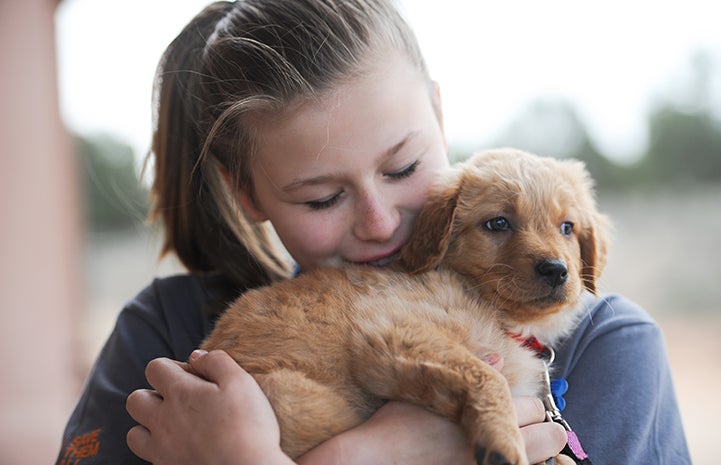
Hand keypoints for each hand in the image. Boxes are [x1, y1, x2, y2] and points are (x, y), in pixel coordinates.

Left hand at [126, 350, 293, 464]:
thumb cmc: (247, 426)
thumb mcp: (240, 381)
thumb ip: (216, 361)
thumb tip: (196, 355)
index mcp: (180, 393)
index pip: (155, 367)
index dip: (173, 366)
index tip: (195, 377)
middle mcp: (163, 420)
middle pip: (135, 399)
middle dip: (153, 394)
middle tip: (183, 401)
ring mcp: (161, 449)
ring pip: (134, 433)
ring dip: (150, 425)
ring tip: (176, 426)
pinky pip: (148, 457)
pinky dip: (159, 450)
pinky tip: (183, 447)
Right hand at [298, 397, 566, 464]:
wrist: (374, 462)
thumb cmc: (394, 428)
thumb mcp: (425, 393)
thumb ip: (466, 376)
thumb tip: (496, 358)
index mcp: (489, 411)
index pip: (534, 406)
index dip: (523, 409)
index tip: (508, 412)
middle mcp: (503, 441)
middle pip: (550, 433)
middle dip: (539, 430)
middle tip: (519, 433)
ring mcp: (498, 463)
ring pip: (547, 456)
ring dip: (536, 452)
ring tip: (512, 450)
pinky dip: (519, 461)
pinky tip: (500, 457)